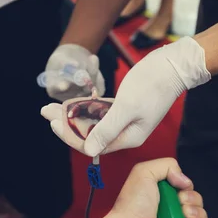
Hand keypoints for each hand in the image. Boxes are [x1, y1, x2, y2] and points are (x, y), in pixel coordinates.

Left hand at [41, 37, 210, 156]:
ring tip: (51, 107)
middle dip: (66, 123)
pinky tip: (71, 103)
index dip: (70, 135)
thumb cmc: (153, 86)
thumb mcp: (127, 109)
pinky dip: (85, 107)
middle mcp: (124, 133)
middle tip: (44, 111)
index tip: (53, 123)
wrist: (173, 66)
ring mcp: (124, 120)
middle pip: (89, 133)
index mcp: (127, 138)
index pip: (92, 144)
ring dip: (72, 114)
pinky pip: (99, 112)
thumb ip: (107, 130)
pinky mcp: (124, 107)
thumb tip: (88, 152)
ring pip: (92, 121)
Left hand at [110, 158, 208, 217]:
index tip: (179, 189)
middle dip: (193, 199)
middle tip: (180, 203)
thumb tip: (185, 182)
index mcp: (161, 198)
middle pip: (196, 202)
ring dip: (198, 213)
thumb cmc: (134, 204)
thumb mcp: (144, 172)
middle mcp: (170, 214)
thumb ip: (168, 165)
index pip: (186, 190)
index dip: (186, 188)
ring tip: (185, 216)